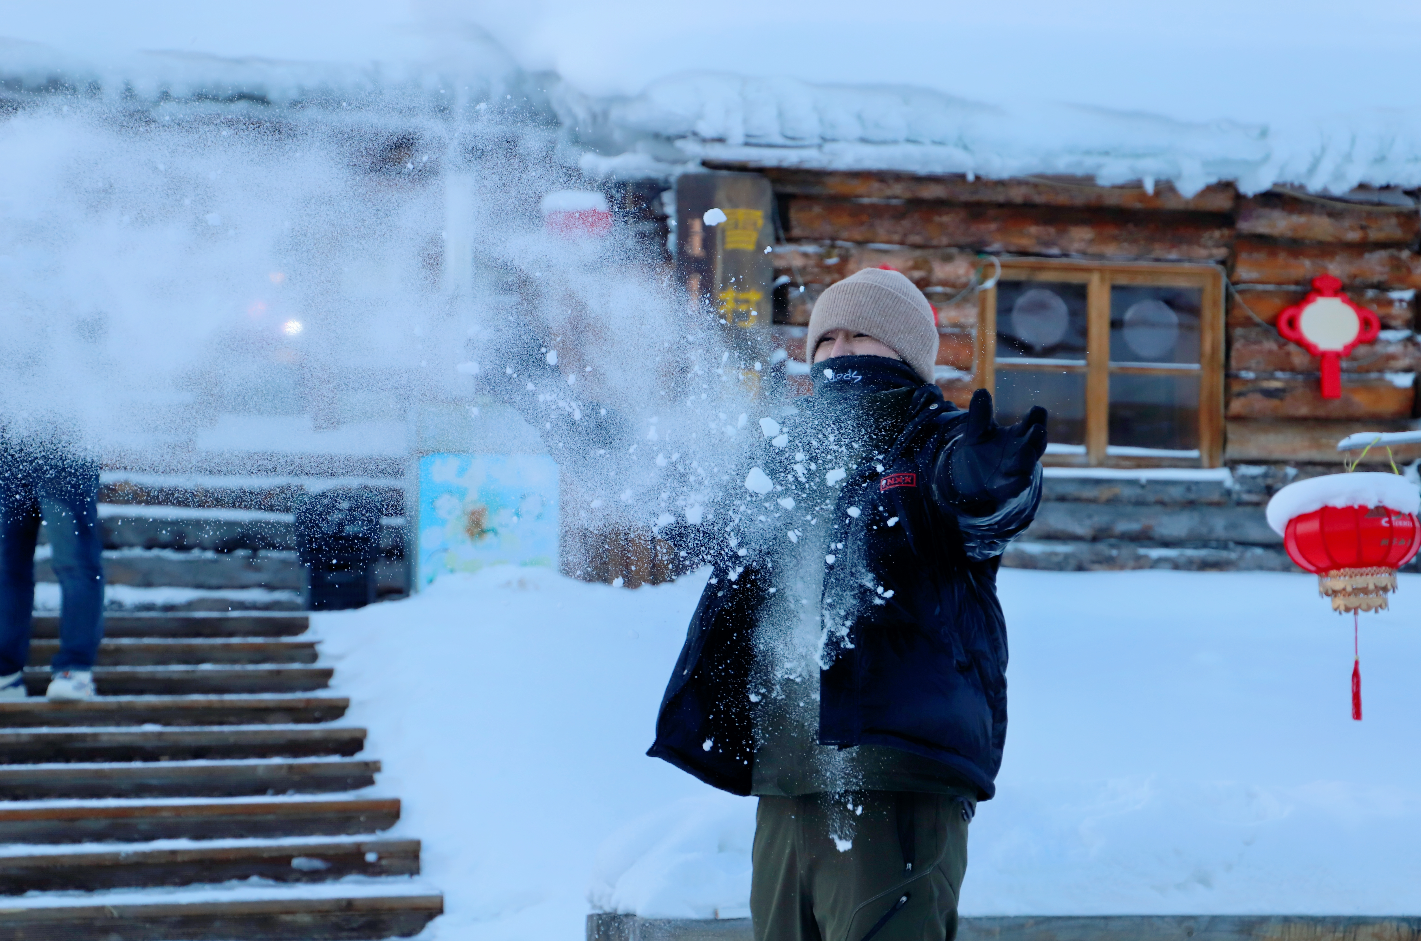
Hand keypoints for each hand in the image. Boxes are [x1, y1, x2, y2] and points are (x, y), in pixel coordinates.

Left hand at [945, 389, 1046, 508]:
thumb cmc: (981, 448)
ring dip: (1028, 458)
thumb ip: (980, 414)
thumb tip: (981, 392)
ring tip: (1027, 450)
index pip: (1033, 422)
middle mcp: (1022, 452)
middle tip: (1038, 429)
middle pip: (1035, 443)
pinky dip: (1019, 483)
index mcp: (1019, 434)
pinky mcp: (1003, 487)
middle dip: (1038, 437)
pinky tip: (1023, 479)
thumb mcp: (978, 430)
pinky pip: (1014, 486)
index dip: (1037, 417)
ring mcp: (1014, 470)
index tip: (1037, 410)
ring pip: (1027, 465)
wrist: (965, 474)